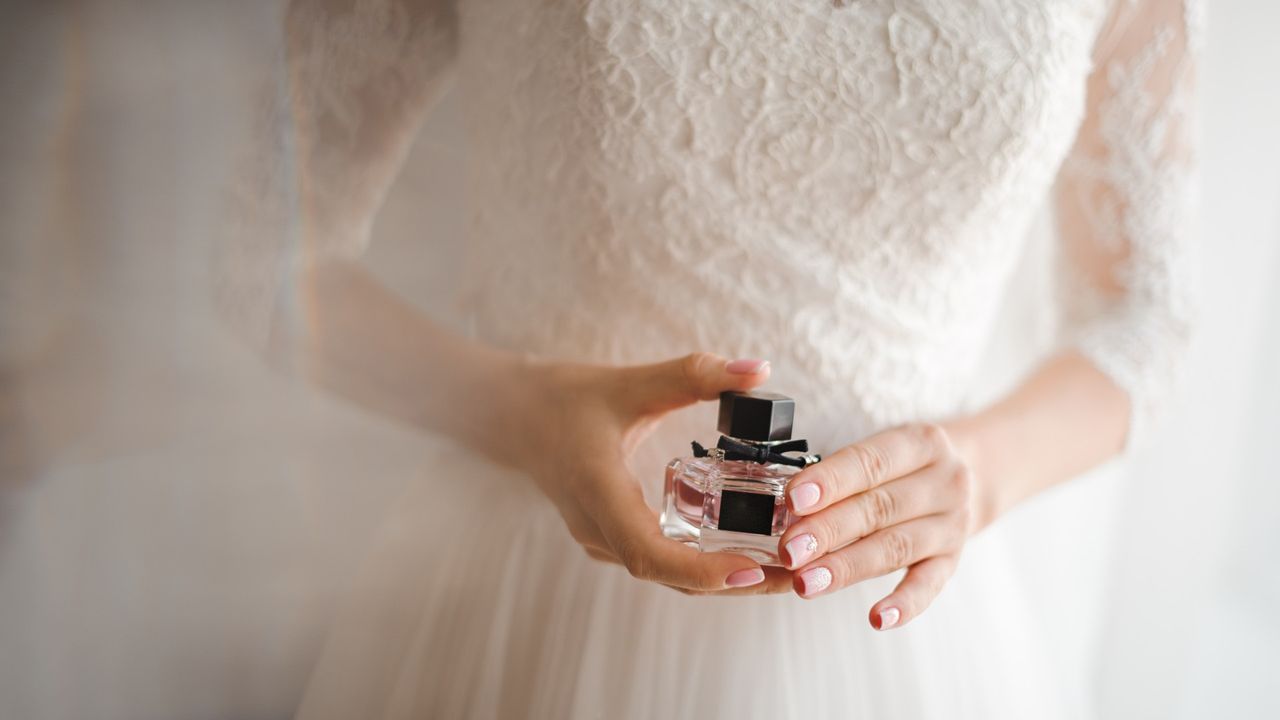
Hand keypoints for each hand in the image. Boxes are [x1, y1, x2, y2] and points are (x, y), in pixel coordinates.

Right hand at [501, 352, 793, 594]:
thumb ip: (694, 374)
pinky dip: (702, 565)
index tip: (752, 570)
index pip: (649, 554)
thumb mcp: (631, 381)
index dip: (702, 571)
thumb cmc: (567, 398)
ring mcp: (601, 539)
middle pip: (668, 576)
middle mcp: (597, 528)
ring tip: (782, 569)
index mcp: (598, 492)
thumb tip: (758, 370)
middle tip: (795, 575)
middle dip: (732, 582)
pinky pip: (659, 563)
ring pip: (665, 576)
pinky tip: (744, 551)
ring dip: (721, 578)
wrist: (513, 416)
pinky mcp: (609, 537)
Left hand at [776, 423, 976, 627]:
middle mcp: (944, 482)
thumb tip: (784, 510)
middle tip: (789, 551)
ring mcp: (952, 524)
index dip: (830, 482)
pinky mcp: (953, 560)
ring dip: (847, 567)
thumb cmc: (904, 465)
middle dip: (828, 531)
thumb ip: (839, 477)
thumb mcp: (882, 453)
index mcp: (921, 443)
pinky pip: (930, 585)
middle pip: (879, 508)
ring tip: (807, 583)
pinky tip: (876, 619)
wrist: (969, 478)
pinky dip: (904, 604)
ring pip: (895, 547)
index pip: (870, 462)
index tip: (793, 501)